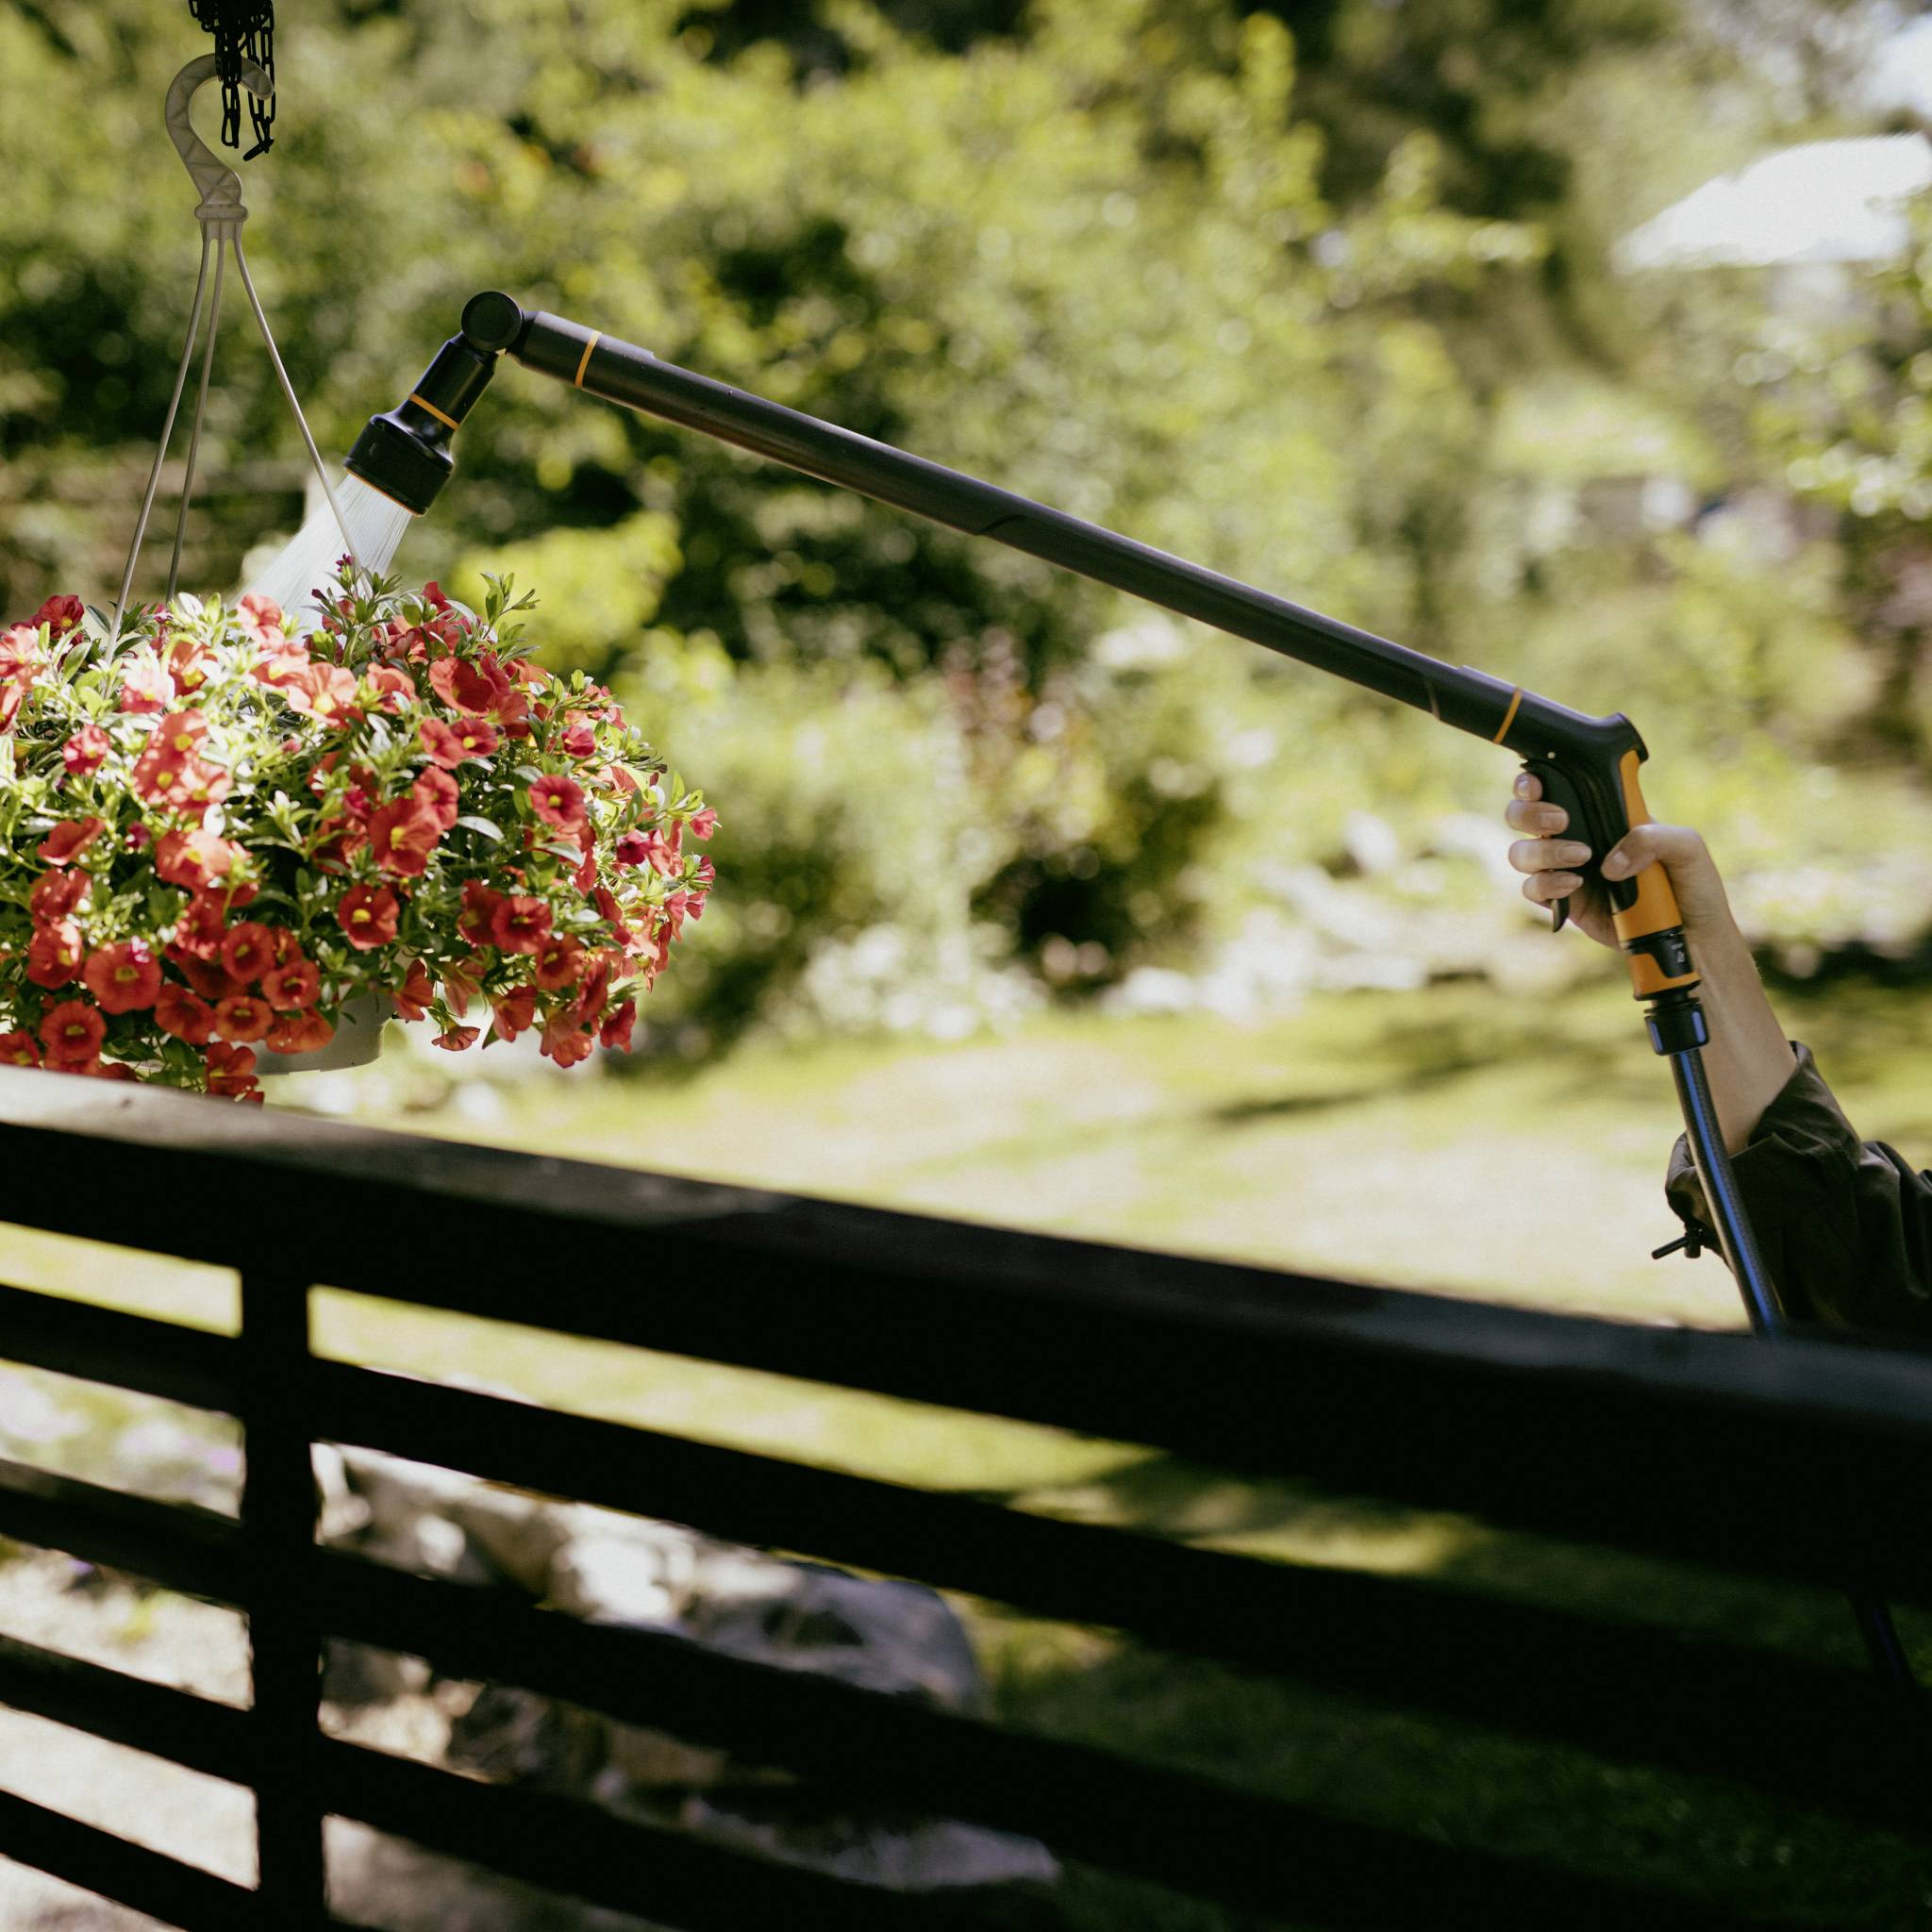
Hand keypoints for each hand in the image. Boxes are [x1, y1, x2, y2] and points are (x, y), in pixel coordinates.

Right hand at [1505, 771, 1735, 955]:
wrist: (1692, 936)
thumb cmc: (1692, 884)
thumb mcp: (1687, 847)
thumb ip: (1653, 838)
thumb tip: (1610, 861)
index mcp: (1602, 813)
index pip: (1558, 786)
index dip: (1536, 780)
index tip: (1539, 784)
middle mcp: (1577, 837)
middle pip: (1523, 815)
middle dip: (1528, 812)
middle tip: (1560, 821)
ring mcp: (1566, 870)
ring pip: (1521, 853)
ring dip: (1542, 851)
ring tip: (1581, 857)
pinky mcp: (1565, 903)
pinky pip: (1533, 889)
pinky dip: (1547, 885)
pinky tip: (1576, 885)